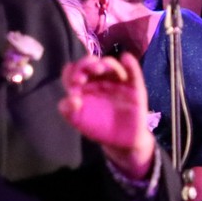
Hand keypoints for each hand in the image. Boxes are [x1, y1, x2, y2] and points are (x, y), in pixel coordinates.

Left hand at [59, 53, 155, 178]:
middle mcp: (98, 79)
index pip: (74, 71)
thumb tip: (70, 98)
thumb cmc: (98, 127)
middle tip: (85, 75)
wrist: (122, 141)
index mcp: (83, 85)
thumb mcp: (78, 120)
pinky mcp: (134, 86)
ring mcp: (116, 81)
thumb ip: (68, 110)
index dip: (73, 72)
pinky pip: (133, 73)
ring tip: (100, 68)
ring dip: (105, 64)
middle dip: (86, 65)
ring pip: (110, 65)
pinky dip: (130, 64)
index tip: (75, 82)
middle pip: (91, 64)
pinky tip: (126, 59)